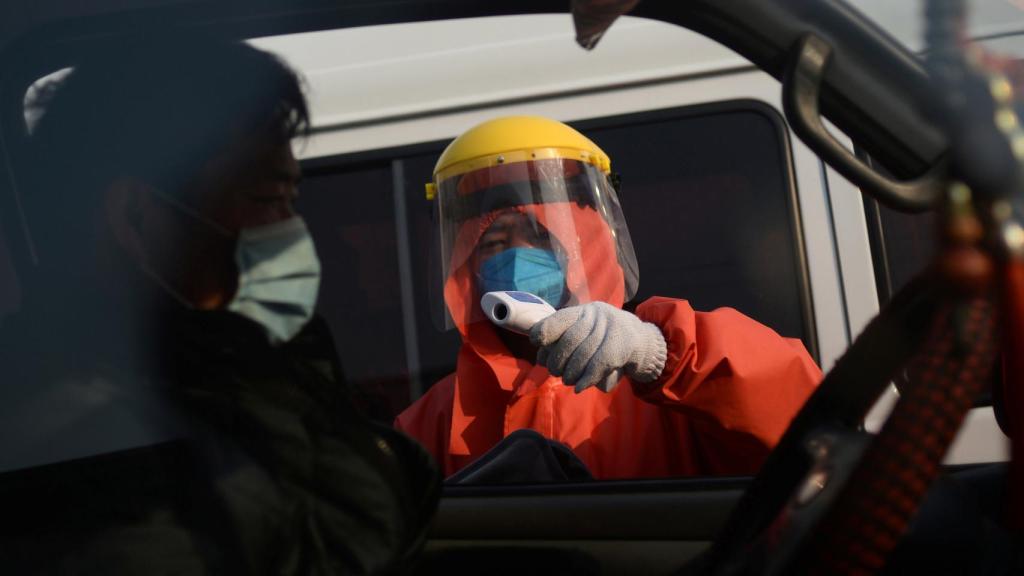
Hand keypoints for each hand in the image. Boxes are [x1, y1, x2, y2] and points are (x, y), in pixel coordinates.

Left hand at [530, 301, 666, 392]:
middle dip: (558, 359)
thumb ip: (565, 342)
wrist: (645, 344)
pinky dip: (587, 378)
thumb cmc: (607, 343)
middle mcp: (599, 314)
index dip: (545, 330)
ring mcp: (613, 327)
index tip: (537, 343)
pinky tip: (580, 387)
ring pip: (584, 354)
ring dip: (572, 373)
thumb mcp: (587, 337)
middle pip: (570, 339)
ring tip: (567, 380)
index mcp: (586, 311)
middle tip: (555, 372)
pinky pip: (600, 363)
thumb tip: (542, 357)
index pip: (560, 317)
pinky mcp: (626, 344)